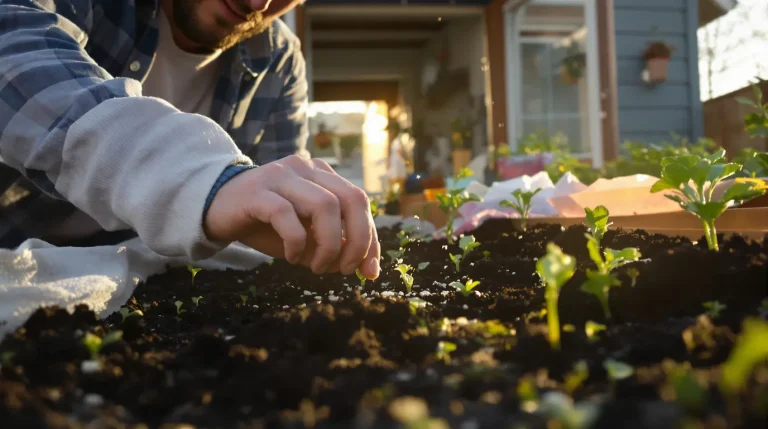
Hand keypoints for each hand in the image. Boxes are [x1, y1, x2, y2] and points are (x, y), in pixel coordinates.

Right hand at [204, 155, 380, 278]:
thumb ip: (332, 246)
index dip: (371, 238)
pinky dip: (296, 242)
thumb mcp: (305, 238)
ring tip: (316, 267)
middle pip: (352, 199)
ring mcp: (281, 176)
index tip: (369, 271)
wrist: (215, 209)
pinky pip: (287, 215)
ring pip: (325, 206)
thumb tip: (363, 267)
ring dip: (329, 244)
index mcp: (322, 175)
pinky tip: (290, 257)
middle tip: (345, 270)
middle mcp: (305, 168)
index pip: (360, 202)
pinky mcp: (257, 192)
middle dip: (358, 240)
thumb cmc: (265, 225)